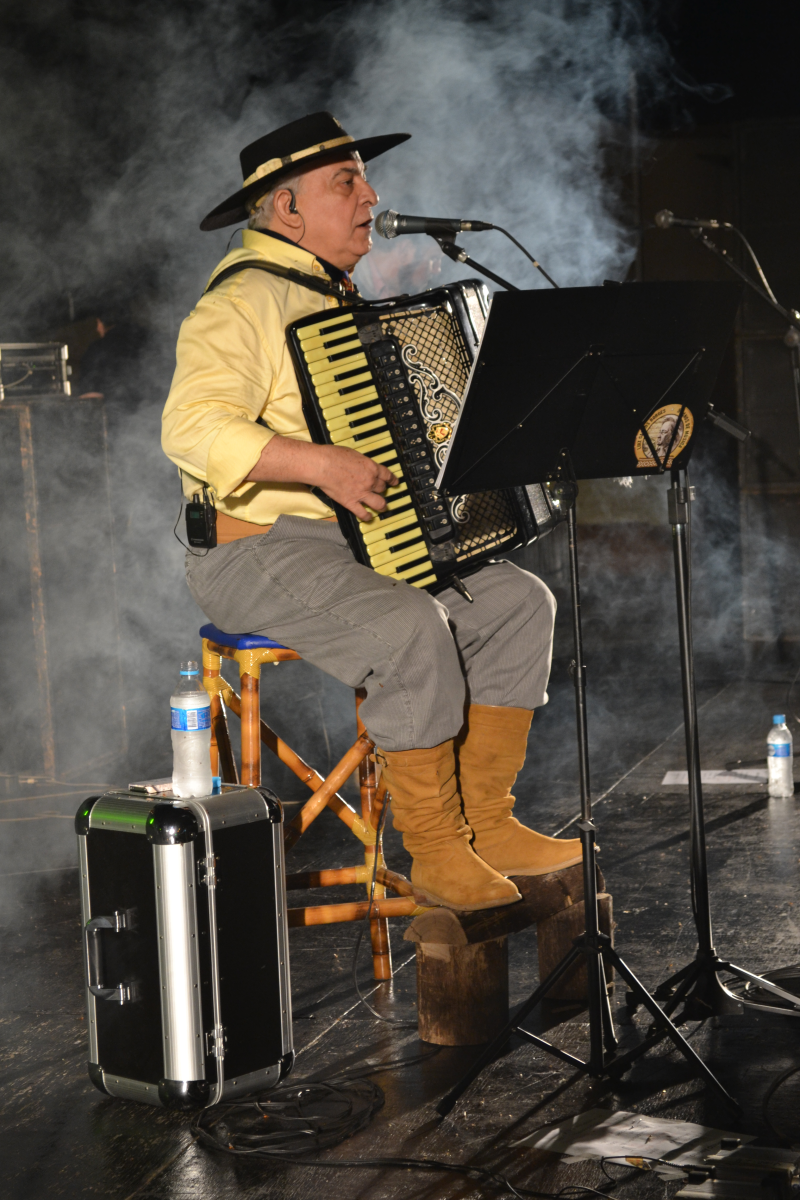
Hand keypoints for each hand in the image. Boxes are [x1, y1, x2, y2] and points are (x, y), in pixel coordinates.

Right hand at [246, 436, 397, 521]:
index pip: (387, 475)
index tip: (394, 482)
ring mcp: (361, 493)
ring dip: (382, 505)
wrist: (323, 465)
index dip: (392, 480)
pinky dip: (367, 517)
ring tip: (382, 507)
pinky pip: (363, 513)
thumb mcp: (354, 454)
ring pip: (379, 503)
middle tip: (380, 491)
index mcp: (371, 468)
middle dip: (383, 490)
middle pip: (382, 488)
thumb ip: (362, 463)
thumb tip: (362, 466)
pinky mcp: (351, 502)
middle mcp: (370, 481)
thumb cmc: (334, 456)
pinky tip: (368, 517)